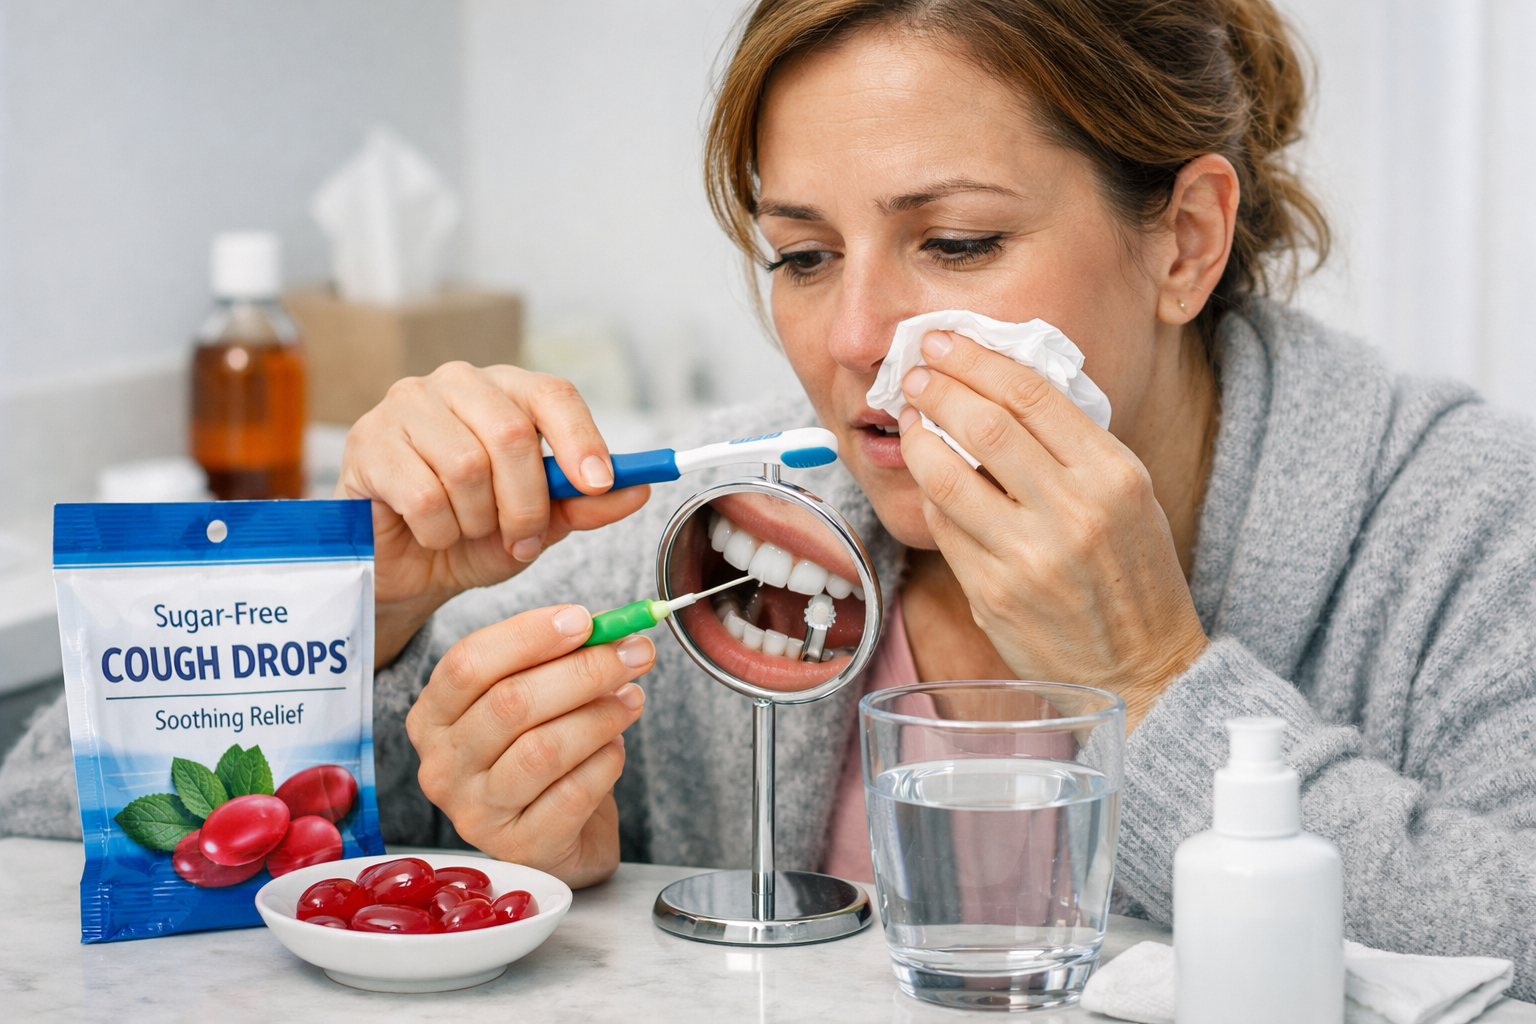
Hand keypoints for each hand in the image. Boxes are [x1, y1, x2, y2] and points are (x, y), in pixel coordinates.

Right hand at [338, 362, 650, 665]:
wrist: (405, 570)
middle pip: (513, 433)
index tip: (600, 484)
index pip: (552, 394)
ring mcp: (407, 405)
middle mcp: (456, 384)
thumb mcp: (540, 527)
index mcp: (506, 391)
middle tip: (524, 541)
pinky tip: (434, 534)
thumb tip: (639, 489)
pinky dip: (440, 530)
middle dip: (527, 502)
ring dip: (479, 520)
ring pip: (468, 465)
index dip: (581, 439)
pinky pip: (423, 494)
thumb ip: (585, 505)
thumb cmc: (472, 535)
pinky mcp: (368, 442)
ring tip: (471, 533)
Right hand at [405, 603, 653, 886]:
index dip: (530, 636)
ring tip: (632, 699)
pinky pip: (573, 794)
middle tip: (634, 653)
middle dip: (583, 670)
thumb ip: (557, 659)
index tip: (584, 619)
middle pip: (511, 703)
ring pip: (543, 749)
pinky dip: (606, 762)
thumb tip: (608, 629)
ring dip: (601, 715)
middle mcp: (443, 767)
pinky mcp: (521, 846)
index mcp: (433, 717)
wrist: (561, 834)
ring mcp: (476, 813)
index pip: (468, 663)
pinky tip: (616, 748)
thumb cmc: (541, 752)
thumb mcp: (535, 698)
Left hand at [898, 331, 1207, 729]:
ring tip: (910, 420)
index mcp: (1113, 474)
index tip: (944, 342)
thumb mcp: (1127, 494)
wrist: (1141, 668)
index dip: (976, 358)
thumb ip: (1070, 444)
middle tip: (914, 373)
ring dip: (917, 438)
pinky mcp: (993, 594)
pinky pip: (943, 528)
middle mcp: (1073, 512)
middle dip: (937, 388)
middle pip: (982, 423)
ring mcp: (1028, 556)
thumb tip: (995, 385)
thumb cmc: (1131, 575)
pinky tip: (928, 480)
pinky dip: (929, 496)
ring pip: (947, 475)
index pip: (1030, 393)